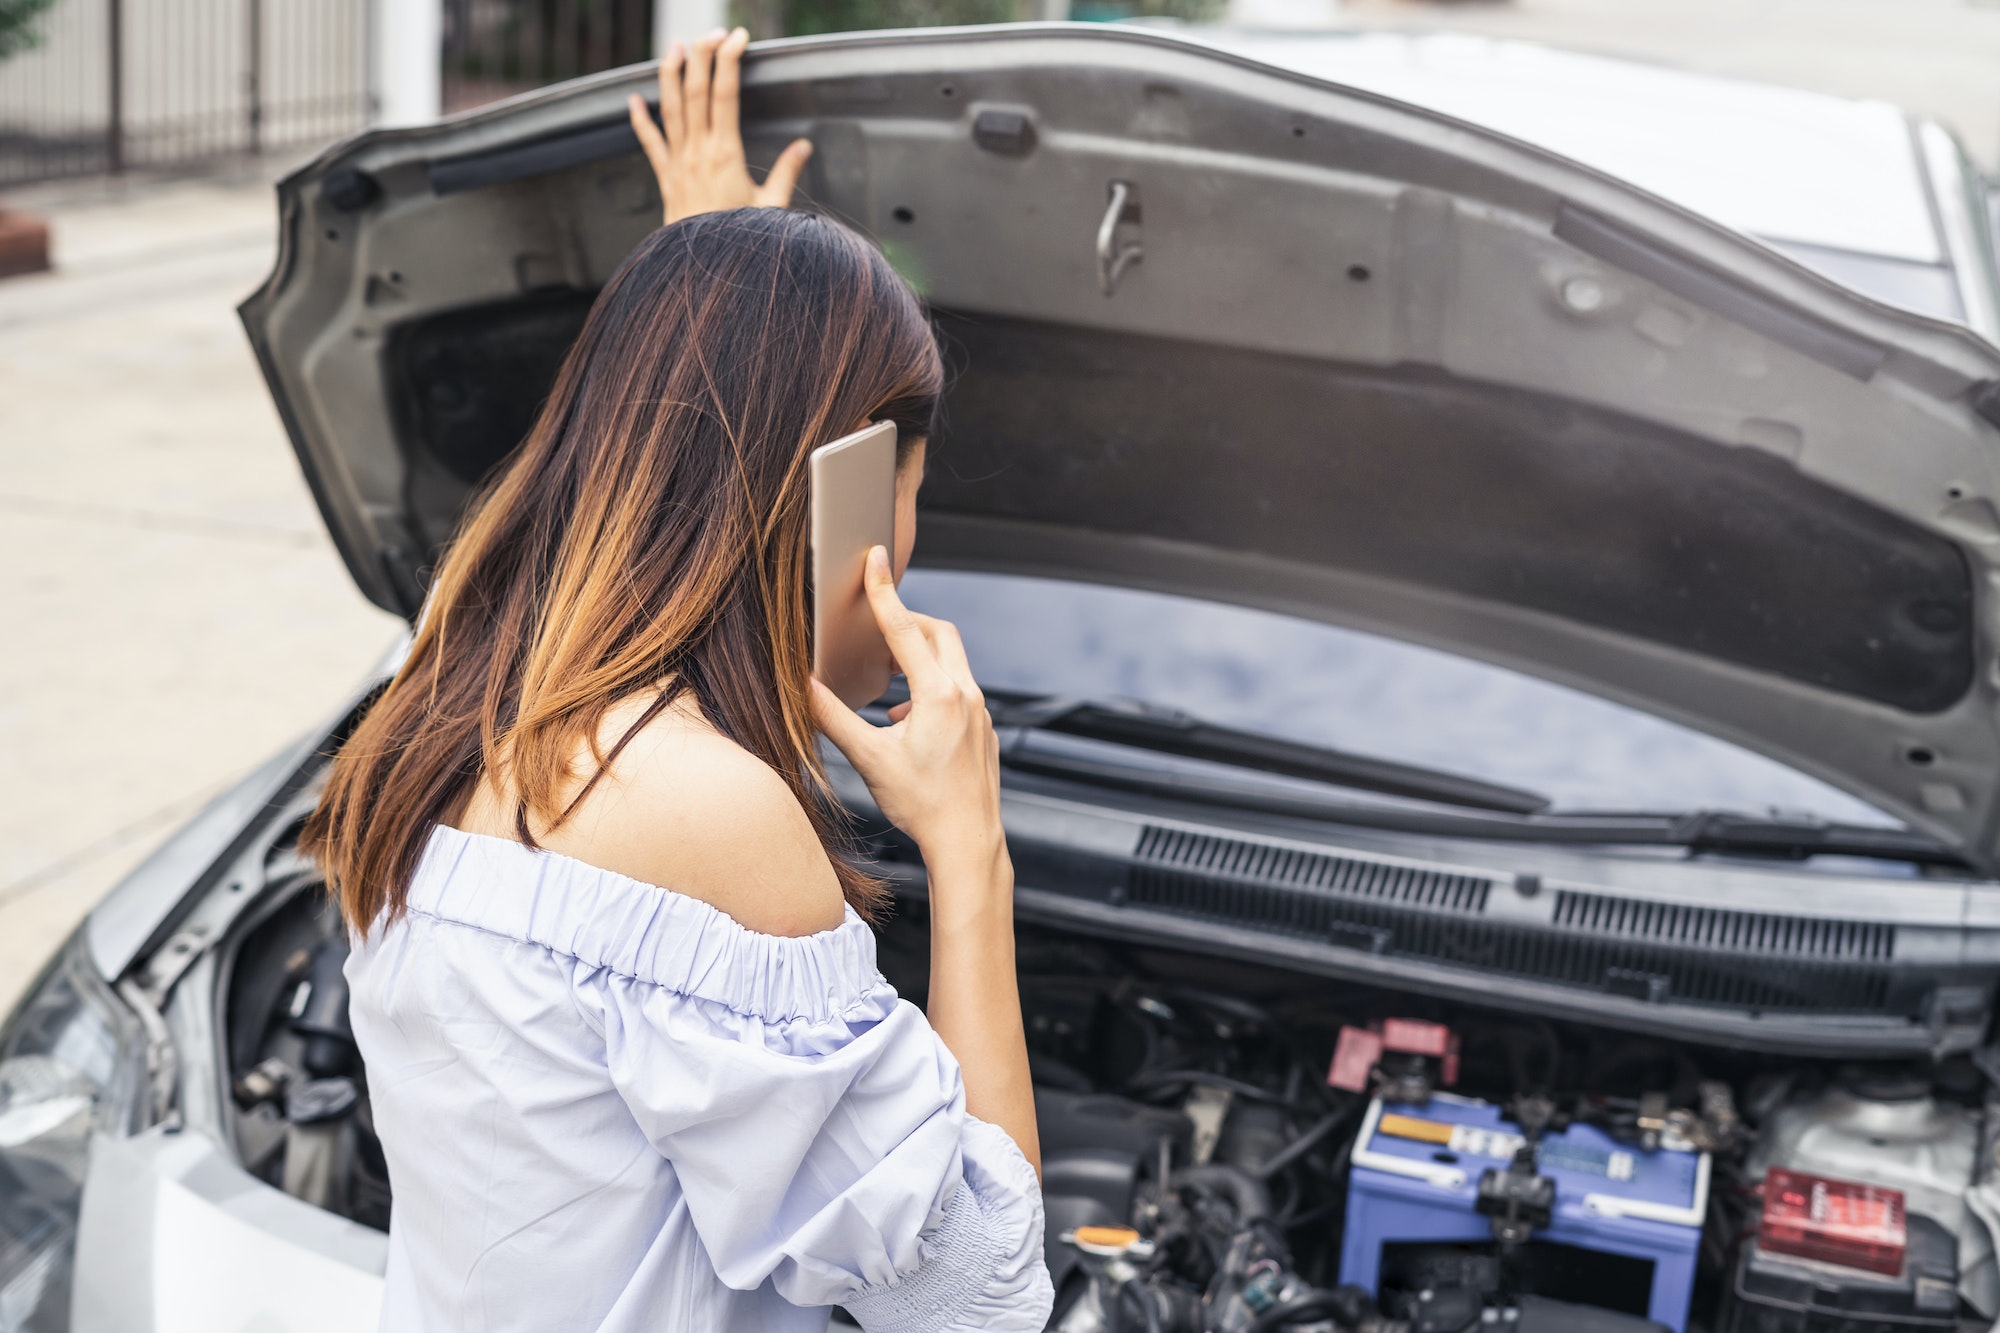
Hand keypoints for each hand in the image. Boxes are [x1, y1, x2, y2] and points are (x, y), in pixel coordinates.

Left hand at [626, 27, 812, 226]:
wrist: (703, 270)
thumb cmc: (740, 242)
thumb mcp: (772, 209)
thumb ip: (787, 173)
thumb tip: (804, 147)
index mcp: (726, 153)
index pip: (725, 94)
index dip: (730, 61)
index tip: (738, 39)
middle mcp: (698, 151)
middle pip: (695, 90)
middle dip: (702, 55)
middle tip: (712, 33)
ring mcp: (678, 162)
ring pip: (669, 107)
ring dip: (670, 73)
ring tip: (675, 47)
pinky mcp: (665, 177)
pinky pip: (649, 143)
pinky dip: (639, 120)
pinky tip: (632, 100)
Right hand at [811, 547, 1007, 883]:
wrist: (968, 843)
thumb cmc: (921, 805)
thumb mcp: (869, 759)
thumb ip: (833, 717)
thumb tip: (801, 686)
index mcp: (938, 695)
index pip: (904, 629)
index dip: (884, 592)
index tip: (875, 558)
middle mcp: (967, 695)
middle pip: (938, 633)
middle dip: (907, 621)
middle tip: (876, 624)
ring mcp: (981, 712)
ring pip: (950, 661)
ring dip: (918, 656)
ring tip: (886, 674)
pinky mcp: (984, 729)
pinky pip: (958, 689)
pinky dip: (931, 685)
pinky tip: (904, 716)